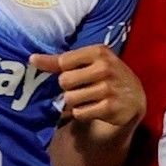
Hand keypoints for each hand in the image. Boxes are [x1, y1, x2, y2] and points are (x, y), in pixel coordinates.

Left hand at [30, 45, 144, 130]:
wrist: (134, 96)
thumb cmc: (105, 75)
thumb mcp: (88, 62)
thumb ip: (59, 61)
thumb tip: (32, 59)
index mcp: (98, 51)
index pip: (63, 62)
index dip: (65, 71)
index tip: (76, 73)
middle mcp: (105, 68)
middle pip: (64, 81)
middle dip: (69, 88)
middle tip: (84, 87)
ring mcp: (108, 88)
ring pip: (70, 99)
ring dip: (75, 102)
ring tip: (89, 98)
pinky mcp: (109, 108)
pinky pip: (79, 113)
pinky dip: (82, 113)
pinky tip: (94, 108)